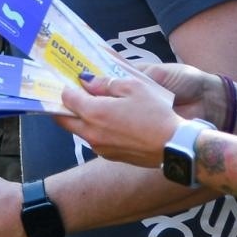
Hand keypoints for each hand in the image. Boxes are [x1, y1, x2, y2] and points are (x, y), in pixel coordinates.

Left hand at [55, 63, 211, 167]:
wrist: (173, 145)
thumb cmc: (154, 112)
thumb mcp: (132, 87)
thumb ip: (105, 83)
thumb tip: (87, 81)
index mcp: (93, 113)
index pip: (67, 98)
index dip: (66, 87)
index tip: (68, 81)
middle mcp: (91, 132)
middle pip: (63, 119)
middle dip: (63, 106)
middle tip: (70, 95)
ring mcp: (99, 147)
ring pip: (78, 131)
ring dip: (79, 118)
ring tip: (91, 106)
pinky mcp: (109, 155)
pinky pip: (94, 139)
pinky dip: (94, 129)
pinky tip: (109, 121)